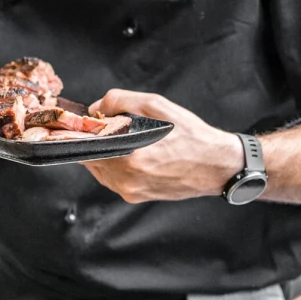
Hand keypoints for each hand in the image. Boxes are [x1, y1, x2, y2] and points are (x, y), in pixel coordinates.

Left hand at [82, 89, 241, 201]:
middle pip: (90, 158)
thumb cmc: (192, 135)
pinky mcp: (135, 198)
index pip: (87, 145)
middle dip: (94, 142)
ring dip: (104, 154)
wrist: (216, 166)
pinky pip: (112, 180)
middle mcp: (127, 180)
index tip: (85, 122)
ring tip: (123, 140)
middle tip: (107, 127)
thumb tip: (95, 107)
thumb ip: (121, 101)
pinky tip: (131, 154)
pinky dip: (114, 165)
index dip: (83, 131)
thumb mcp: (157, 105)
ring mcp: (130, 191)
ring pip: (99, 170)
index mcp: (130, 157)